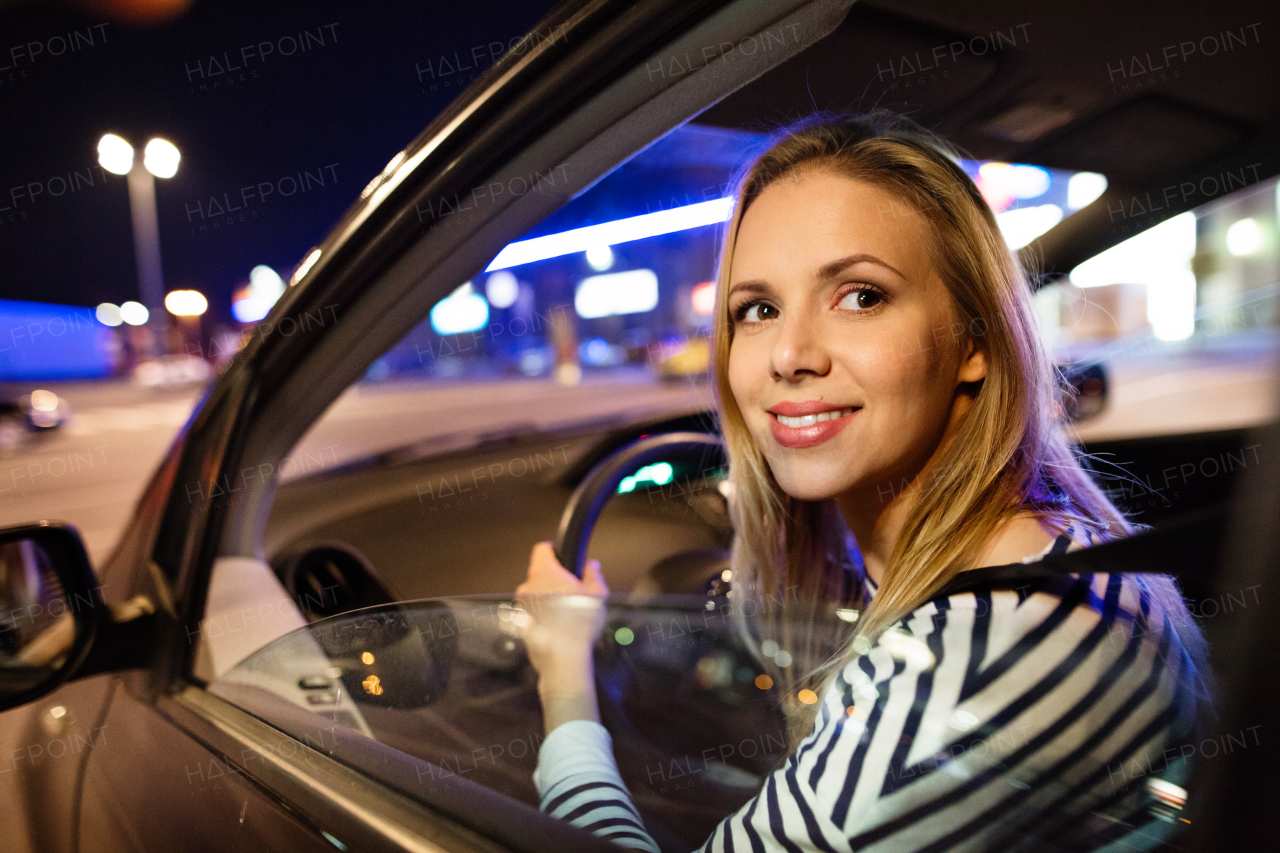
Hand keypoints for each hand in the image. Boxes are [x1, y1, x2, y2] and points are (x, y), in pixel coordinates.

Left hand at [515, 542, 608, 732]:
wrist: (563, 659)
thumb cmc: (578, 625)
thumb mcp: (597, 594)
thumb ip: (593, 574)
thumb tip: (591, 566)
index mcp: (545, 573)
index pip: (542, 549)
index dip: (554, 549)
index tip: (562, 554)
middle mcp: (529, 587)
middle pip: (540, 573)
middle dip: (555, 579)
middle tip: (574, 588)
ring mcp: (522, 606)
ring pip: (536, 594)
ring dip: (549, 598)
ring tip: (570, 610)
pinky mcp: (522, 624)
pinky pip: (534, 612)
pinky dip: (545, 614)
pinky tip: (561, 625)